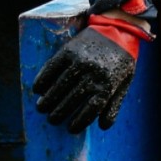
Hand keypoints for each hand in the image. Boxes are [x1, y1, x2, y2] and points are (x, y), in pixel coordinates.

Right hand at [31, 15, 148, 132]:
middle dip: (59, 113)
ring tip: (41, 108)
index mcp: (109, 83)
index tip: (70, 129)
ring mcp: (80, 61)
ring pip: (59, 85)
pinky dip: (43, 79)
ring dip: (48, 99)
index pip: (91, 108)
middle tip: (52, 120)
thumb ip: (114, 104)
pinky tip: (37, 89)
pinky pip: (52, 68)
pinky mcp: (69, 50)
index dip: (79, 121)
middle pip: (72, 99)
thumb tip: (103, 126)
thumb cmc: (120, 62)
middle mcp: (94, 73)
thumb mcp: (123, 82)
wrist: (117, 31)